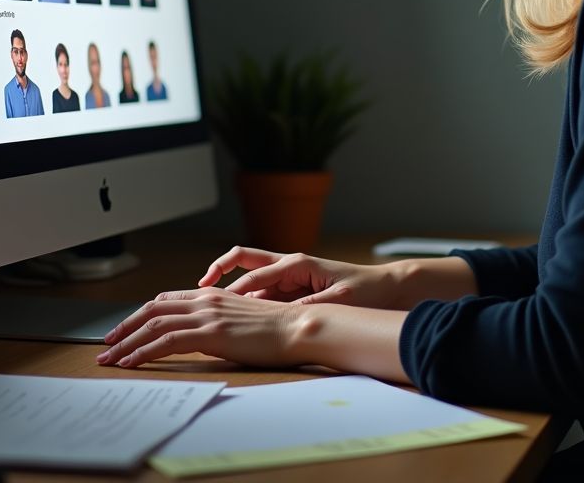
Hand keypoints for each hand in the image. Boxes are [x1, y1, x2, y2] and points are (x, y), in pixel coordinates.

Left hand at [96, 288, 296, 368]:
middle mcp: (205, 300)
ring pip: (154, 325)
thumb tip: (198, 337)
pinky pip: (166, 341)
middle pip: (153, 309)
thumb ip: (216, 322)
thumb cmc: (276, 328)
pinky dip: (143, 352)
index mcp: (212, 295)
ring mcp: (207, 315)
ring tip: (109, 359)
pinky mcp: (210, 333)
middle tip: (106, 345)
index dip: (140, 315)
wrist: (297, 327)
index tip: (124, 331)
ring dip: (127, 342)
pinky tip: (131, 363)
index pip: (165, 300)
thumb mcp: (240, 319)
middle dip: (125, 328)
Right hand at [200, 247, 399, 308]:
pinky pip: (263, 294)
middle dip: (220, 271)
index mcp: (297, 263)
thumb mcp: (340, 299)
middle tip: (198, 290)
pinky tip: (237, 321)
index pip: (256, 275)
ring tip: (209, 309)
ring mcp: (289, 277)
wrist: (385, 287)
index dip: (234, 289)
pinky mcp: (293, 289)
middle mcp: (289, 266)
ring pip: (251, 280)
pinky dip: (247, 303)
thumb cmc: (365, 290)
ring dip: (232, 292)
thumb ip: (312, 305)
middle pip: (245, 262)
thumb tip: (285, 316)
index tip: (212, 301)